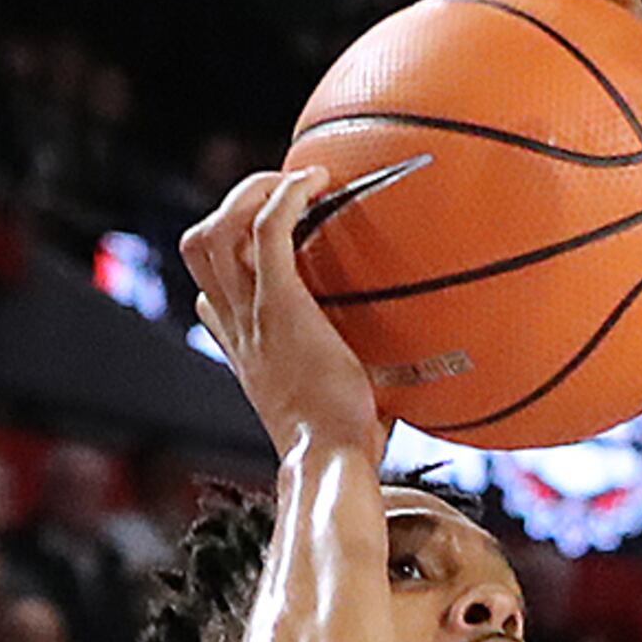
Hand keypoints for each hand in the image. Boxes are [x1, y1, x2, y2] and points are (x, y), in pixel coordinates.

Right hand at [182, 169, 384, 472]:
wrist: (330, 461)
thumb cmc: (349, 447)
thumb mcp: (347, 406)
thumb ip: (371, 381)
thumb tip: (442, 371)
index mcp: (246, 351)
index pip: (209, 295)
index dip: (227, 262)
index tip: (265, 245)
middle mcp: (238, 327)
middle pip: (199, 246)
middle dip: (230, 207)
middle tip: (280, 194)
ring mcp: (253, 314)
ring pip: (216, 230)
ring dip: (249, 194)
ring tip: (295, 182)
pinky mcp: (280, 304)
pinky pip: (267, 230)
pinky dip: (286, 196)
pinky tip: (319, 180)